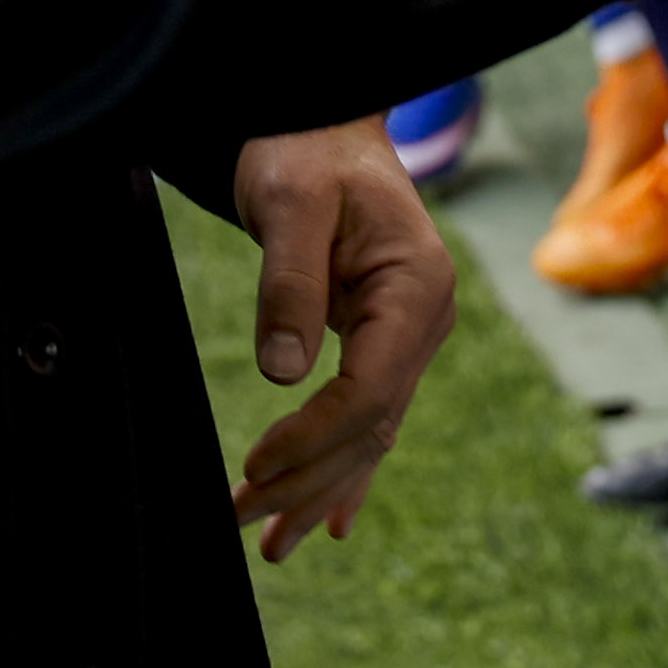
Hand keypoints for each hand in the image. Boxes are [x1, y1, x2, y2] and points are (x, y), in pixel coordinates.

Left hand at [225, 120, 458, 560]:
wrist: (321, 122)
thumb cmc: (305, 151)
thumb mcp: (290, 204)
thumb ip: (290, 283)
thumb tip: (284, 372)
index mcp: (417, 285)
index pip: (371, 387)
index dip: (313, 436)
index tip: (255, 465)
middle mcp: (424, 318)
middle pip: (371, 424)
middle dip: (307, 479)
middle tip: (243, 522)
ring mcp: (410, 334)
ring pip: (371, 432)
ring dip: (320, 489)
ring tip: (272, 545)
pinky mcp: (384, 341)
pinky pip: (369, 418)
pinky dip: (346, 470)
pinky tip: (330, 522)